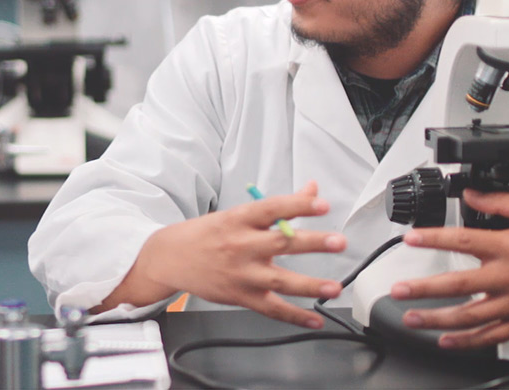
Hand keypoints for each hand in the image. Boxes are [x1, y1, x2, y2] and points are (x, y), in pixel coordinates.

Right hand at [100, 182, 346, 328]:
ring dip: (310, 285)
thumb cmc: (208, 234)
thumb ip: (279, 206)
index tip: (321, 203)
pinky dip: (294, 316)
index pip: (272, 208)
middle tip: (337, 241)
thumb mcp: (238, 214)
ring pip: (279, 280)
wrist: (171, 258)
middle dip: (312, 242)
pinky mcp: (241, 296)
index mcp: (240, 219)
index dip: (297, 205)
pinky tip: (314, 319)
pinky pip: (271, 308)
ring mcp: (242, 273)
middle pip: (281, 243)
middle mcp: (241, 245)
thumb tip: (312, 189)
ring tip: (334, 287)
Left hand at [389, 190, 508, 348]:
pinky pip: (491, 337)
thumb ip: (500, 202)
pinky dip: (467, 341)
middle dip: (423, 288)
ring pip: (470, 316)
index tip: (409, 239)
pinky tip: (445, 341)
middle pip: (458, 284)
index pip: (463, 241)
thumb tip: (471, 195)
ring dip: (437, 319)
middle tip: (398, 290)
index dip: (433, 238)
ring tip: (411, 318)